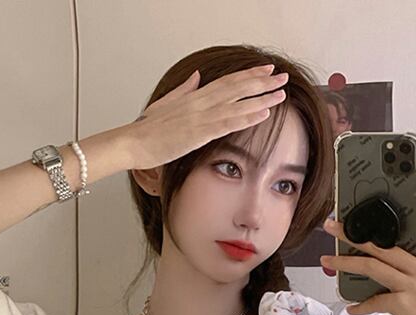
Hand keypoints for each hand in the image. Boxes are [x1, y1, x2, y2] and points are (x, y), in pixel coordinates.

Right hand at [125, 64, 288, 169]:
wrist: (132, 143)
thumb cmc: (146, 129)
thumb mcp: (166, 104)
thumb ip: (184, 90)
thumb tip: (197, 77)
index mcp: (193, 96)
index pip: (227, 81)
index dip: (248, 74)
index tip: (266, 69)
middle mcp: (199, 102)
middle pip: (237, 88)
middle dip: (261, 82)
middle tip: (282, 77)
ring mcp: (200, 117)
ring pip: (237, 104)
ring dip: (261, 98)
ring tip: (280, 93)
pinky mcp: (198, 134)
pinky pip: (227, 123)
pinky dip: (247, 117)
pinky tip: (263, 113)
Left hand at [321, 168, 415, 314]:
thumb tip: (388, 273)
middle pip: (386, 243)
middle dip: (356, 232)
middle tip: (333, 221)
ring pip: (373, 265)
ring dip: (346, 260)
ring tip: (326, 257)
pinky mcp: (405, 305)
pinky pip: (374, 300)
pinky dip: (361, 306)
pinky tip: (352, 309)